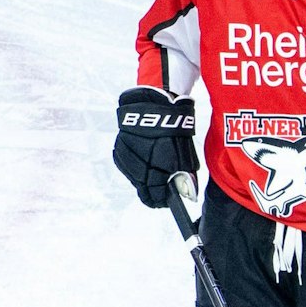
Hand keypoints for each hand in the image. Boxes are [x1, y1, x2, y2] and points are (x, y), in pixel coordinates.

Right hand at [112, 86, 197, 207]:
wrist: (156, 104)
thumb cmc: (175, 130)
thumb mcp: (186, 156)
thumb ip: (184, 177)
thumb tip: (185, 195)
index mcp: (157, 168)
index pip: (153, 195)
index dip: (158, 201)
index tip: (162, 202)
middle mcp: (139, 163)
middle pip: (141, 188)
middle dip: (151, 191)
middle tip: (157, 193)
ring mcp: (127, 156)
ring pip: (132, 176)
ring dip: (141, 178)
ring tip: (151, 176)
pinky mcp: (119, 147)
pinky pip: (125, 163)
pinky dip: (134, 166)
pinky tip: (141, 162)